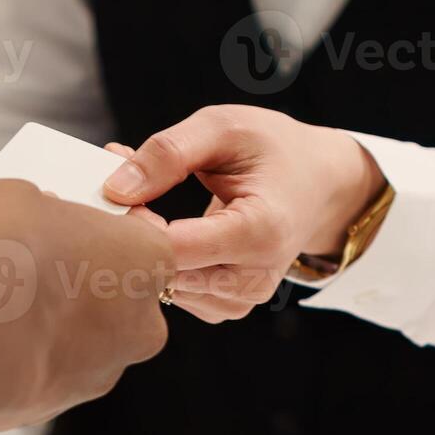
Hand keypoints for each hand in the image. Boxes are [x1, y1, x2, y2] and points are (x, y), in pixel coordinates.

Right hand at [0, 180, 172, 430]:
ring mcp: (99, 372)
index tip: (64, 222)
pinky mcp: (53, 405)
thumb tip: (28, 217)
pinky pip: (31, 367)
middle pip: (104, 293)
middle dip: (61, 277)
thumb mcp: (15, 197)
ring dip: (27, 314)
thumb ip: (37, 209)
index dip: (95, 229)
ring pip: (64, 334)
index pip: (137, 238)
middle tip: (15, 255)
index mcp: (147, 260)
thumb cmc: (2, 258)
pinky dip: (5, 350)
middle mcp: (138, 324)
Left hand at [100, 105, 387, 322]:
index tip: (120, 192)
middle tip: (126, 195)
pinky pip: (174, 294)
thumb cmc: (275, 150)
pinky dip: (162, 264)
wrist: (320, 184)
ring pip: (162, 288)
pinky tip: (169, 231)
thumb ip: (168, 154)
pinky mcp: (228, 306)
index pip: (172, 247)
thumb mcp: (224, 128)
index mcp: (260, 231)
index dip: (133, 222)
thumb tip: (114, 189)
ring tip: (153, 206)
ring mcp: (241, 299)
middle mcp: (253, 277)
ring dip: (145, 251)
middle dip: (133, 236)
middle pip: (164, 274)